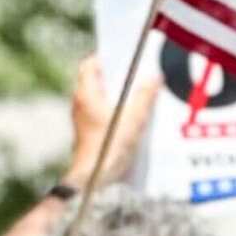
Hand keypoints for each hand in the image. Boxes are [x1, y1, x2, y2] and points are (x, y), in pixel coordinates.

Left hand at [67, 53, 154, 189]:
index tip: (126, 56)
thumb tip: (154, 76)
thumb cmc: (109, 146)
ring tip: (142, 93)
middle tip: (140, 73)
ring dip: (120, 95)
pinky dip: (118, 110)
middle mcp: (81, 104)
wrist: (93, 178)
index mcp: (86, 94)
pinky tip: (136, 116)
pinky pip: (104, 113)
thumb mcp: (134, 118)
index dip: (107, 57)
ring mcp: (84, 119)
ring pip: (102, 98)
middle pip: (99, 80)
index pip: (90, 64)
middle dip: (119, 76)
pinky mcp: (90, 132)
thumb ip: (144, 95)